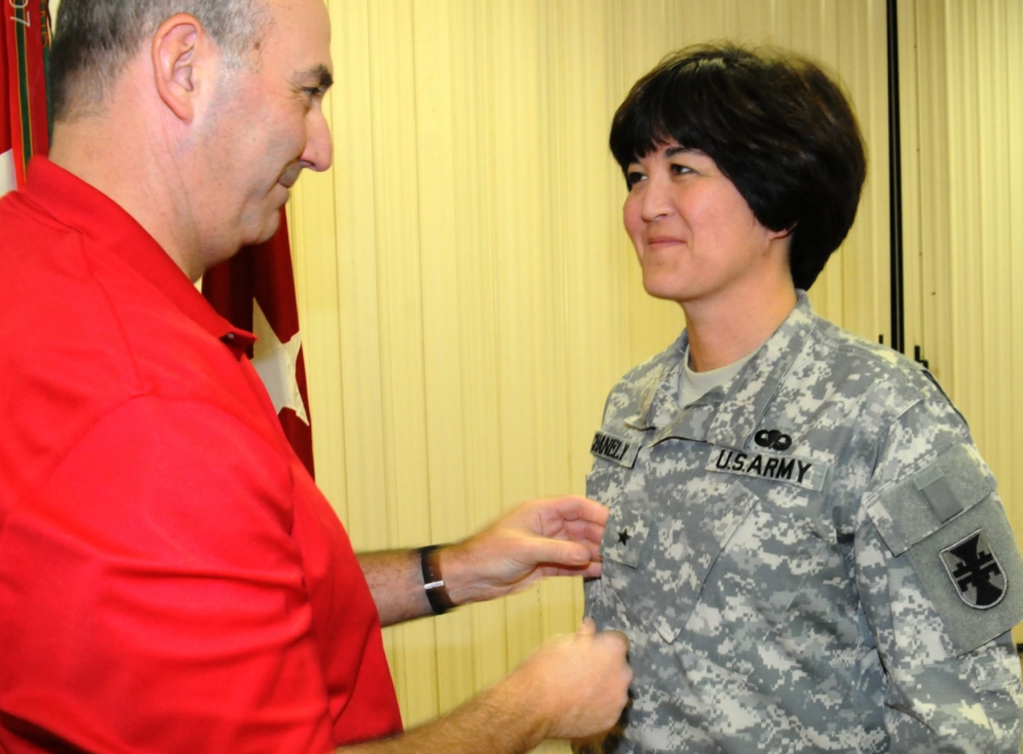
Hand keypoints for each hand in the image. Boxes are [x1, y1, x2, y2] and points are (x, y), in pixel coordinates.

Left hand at [440, 496, 607, 604]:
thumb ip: (557, 551)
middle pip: (581, 527)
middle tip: (622, 547)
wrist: (470, 577)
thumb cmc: (488, 553)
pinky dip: (585, 568)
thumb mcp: (525, 549)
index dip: (596, 512)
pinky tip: (601, 572)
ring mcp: (547, 547)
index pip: (575, 506)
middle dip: (601, 535)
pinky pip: (571, 564)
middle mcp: (546, 527)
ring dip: (596, 553)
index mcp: (540, 512)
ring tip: (618, 562)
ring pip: (578, 547)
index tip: (616, 523)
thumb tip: (586, 554)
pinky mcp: (545, 566)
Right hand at [509, 618, 631, 740]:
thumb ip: (584, 636)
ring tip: (578, 691)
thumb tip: (590, 627)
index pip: (619, 641)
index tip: (592, 649)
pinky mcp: (611, 720)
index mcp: (613, 648)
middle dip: (606, 667)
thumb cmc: (545, 668)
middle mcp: (623, 673)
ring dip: (602, 689)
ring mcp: (618, 699)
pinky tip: (578, 706)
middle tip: (582, 671)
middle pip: (619, 667)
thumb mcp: (561, 642)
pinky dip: (597, 708)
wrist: (533, 706)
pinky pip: (607, 710)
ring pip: (614, 690)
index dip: (604, 644)